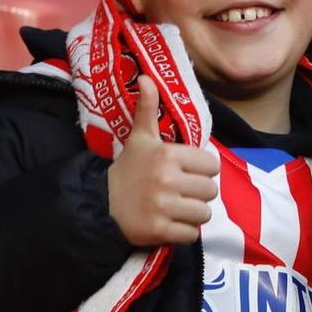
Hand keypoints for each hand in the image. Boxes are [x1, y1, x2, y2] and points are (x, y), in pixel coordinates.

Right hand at [105, 83, 219, 245]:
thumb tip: (146, 77)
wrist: (100, 203)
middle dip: (198, 193)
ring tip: (176, 208)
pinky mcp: (159, 231)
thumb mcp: (139, 137)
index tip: (186, 172)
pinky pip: (191, 235)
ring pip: (204, 214)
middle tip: (180, 192)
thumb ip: (147, 109)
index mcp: (168, 155)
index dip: (202, 170)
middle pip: (210, 191)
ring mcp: (164, 207)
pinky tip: (169, 223)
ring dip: (193, 214)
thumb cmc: (128, 169)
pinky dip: (184, 232)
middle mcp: (167, 180)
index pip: (212, 165)